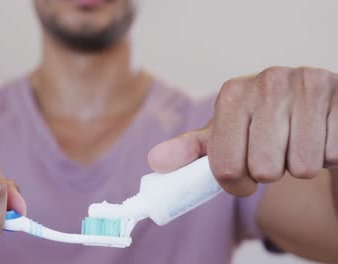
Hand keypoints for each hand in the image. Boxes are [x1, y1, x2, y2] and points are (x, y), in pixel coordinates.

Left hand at [149, 66, 337, 196]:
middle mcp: (268, 82)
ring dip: (298, 165)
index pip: (225, 167)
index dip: (234, 184)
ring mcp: (307, 85)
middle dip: (268, 172)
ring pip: (301, 167)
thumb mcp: (222, 135)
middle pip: (264, 169)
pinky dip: (326, 154)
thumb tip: (154, 161)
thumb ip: (189, 150)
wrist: (309, 106)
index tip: (242, 176)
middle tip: (273, 153)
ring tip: (295, 141)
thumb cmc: (259, 125)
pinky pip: (332, 154)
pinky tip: (318, 133)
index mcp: (232, 94)